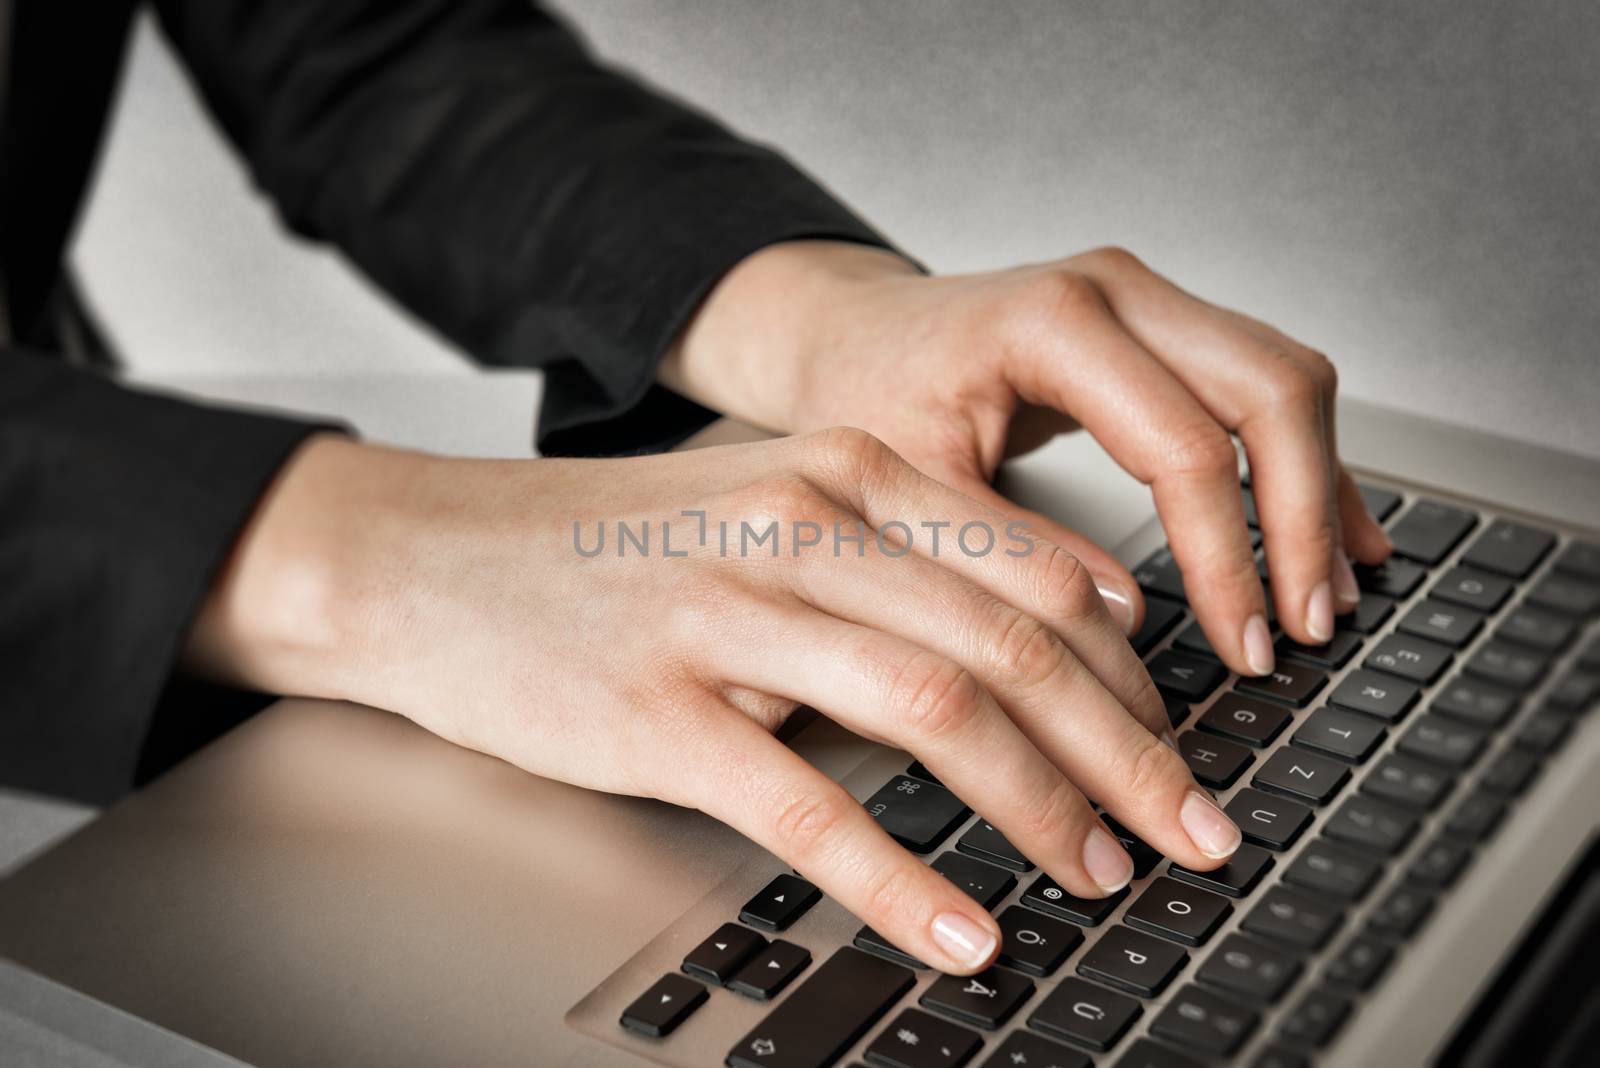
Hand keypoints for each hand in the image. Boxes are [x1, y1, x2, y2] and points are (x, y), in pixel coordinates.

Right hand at [187, 430, 1240, 973]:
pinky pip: (809, 806)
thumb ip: (894, 556)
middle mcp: (806, 532)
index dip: (1135, 670)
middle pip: (1017, 642)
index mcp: (846, 474)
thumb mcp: (764, 511)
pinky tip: (961, 931)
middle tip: (1197, 829)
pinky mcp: (662, 711)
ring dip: (1045, 805)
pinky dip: (900, 878)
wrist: (427, 555)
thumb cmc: (604, 546)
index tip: (1181, 741)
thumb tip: (1034, 634)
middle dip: (1131, 750)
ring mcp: (731, 617)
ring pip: (940, 709)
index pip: (1040, 569)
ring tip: (1106, 875)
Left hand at [661, 242, 1393, 675]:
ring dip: (1321, 490)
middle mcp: (1117, 292)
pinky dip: (1305, 461)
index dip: (1228, 558)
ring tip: (1328, 597)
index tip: (1244, 646)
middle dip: (1303, 519)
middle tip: (1306, 628)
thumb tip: (1126, 618)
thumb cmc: (866, 393)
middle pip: (1272, 390)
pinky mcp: (1163, 327)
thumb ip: (1009, 551)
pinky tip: (1333, 534)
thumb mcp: (910, 487)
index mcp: (1052, 322)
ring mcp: (1149, 300)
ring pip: (1286, 380)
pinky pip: (1264, 385)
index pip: (1187, 446)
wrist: (851, 335)